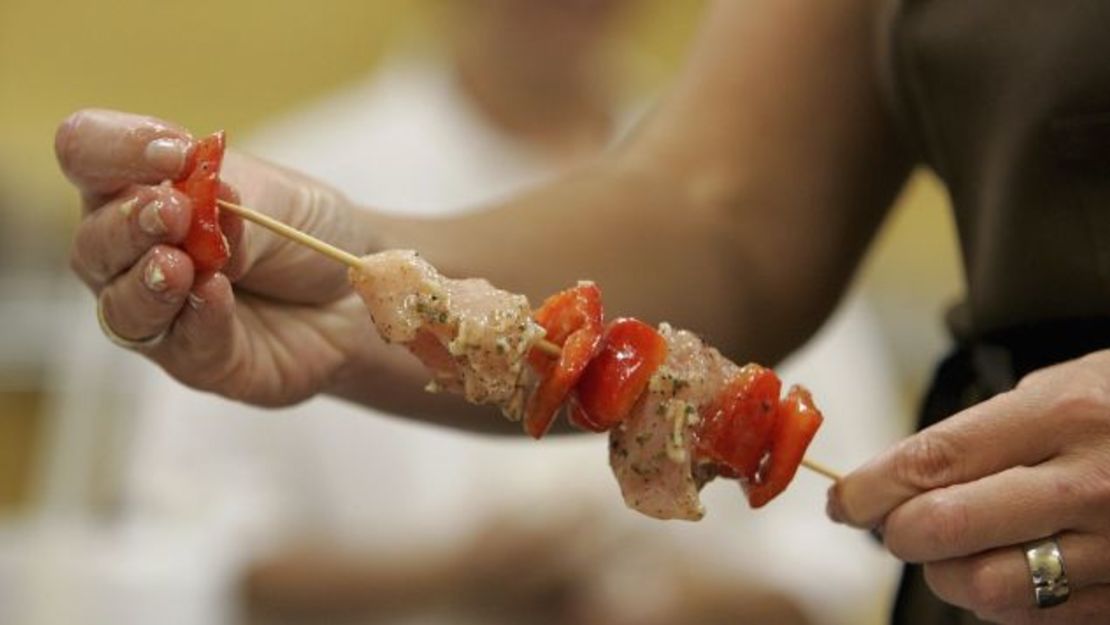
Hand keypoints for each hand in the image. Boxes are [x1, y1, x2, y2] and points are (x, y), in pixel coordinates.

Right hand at [58, 109, 376, 405]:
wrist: (361, 289)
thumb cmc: (307, 233)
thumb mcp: (278, 199)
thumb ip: (230, 204)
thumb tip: (198, 202)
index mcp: (140, 188)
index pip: (89, 154)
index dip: (115, 148)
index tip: (173, 151)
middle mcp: (133, 252)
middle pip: (95, 241)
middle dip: (128, 224)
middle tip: (172, 212)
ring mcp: (160, 312)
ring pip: (121, 305)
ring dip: (147, 281)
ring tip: (180, 265)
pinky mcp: (196, 361)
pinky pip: (182, 345)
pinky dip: (199, 317)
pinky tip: (217, 295)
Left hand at [827, 350, 1109, 623]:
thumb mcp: (1056, 388)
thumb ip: (975, 436)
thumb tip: (888, 482)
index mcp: (1065, 416)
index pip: (933, 461)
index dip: (869, 489)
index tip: (843, 500)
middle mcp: (1091, 485)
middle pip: (944, 530)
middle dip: (896, 533)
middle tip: (891, 525)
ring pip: (984, 589)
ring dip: (946, 575)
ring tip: (954, 549)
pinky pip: (1036, 621)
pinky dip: (1000, 604)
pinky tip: (1007, 568)